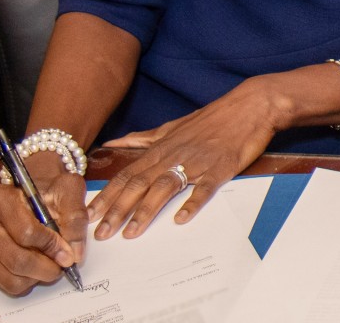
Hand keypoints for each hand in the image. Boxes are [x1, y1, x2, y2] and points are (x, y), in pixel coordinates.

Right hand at [0, 150, 85, 295]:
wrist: (27, 196)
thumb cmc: (46, 192)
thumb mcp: (67, 191)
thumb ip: (75, 219)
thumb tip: (74, 254)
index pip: (26, 233)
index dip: (51, 247)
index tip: (67, 254)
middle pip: (16, 260)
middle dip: (45, 269)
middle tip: (61, 268)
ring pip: (8, 277)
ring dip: (35, 278)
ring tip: (48, 266)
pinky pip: (0, 284)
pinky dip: (21, 281)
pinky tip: (31, 267)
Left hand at [90, 75, 287, 239]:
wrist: (251, 105)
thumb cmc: (213, 118)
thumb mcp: (174, 126)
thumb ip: (144, 139)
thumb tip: (115, 142)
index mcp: (161, 148)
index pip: (126, 175)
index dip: (106, 196)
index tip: (88, 216)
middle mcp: (174, 155)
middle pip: (138, 184)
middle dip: (117, 210)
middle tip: (100, 234)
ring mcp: (197, 162)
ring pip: (164, 187)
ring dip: (145, 211)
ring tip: (130, 233)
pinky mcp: (221, 167)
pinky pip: (204, 187)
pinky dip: (192, 202)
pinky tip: (180, 218)